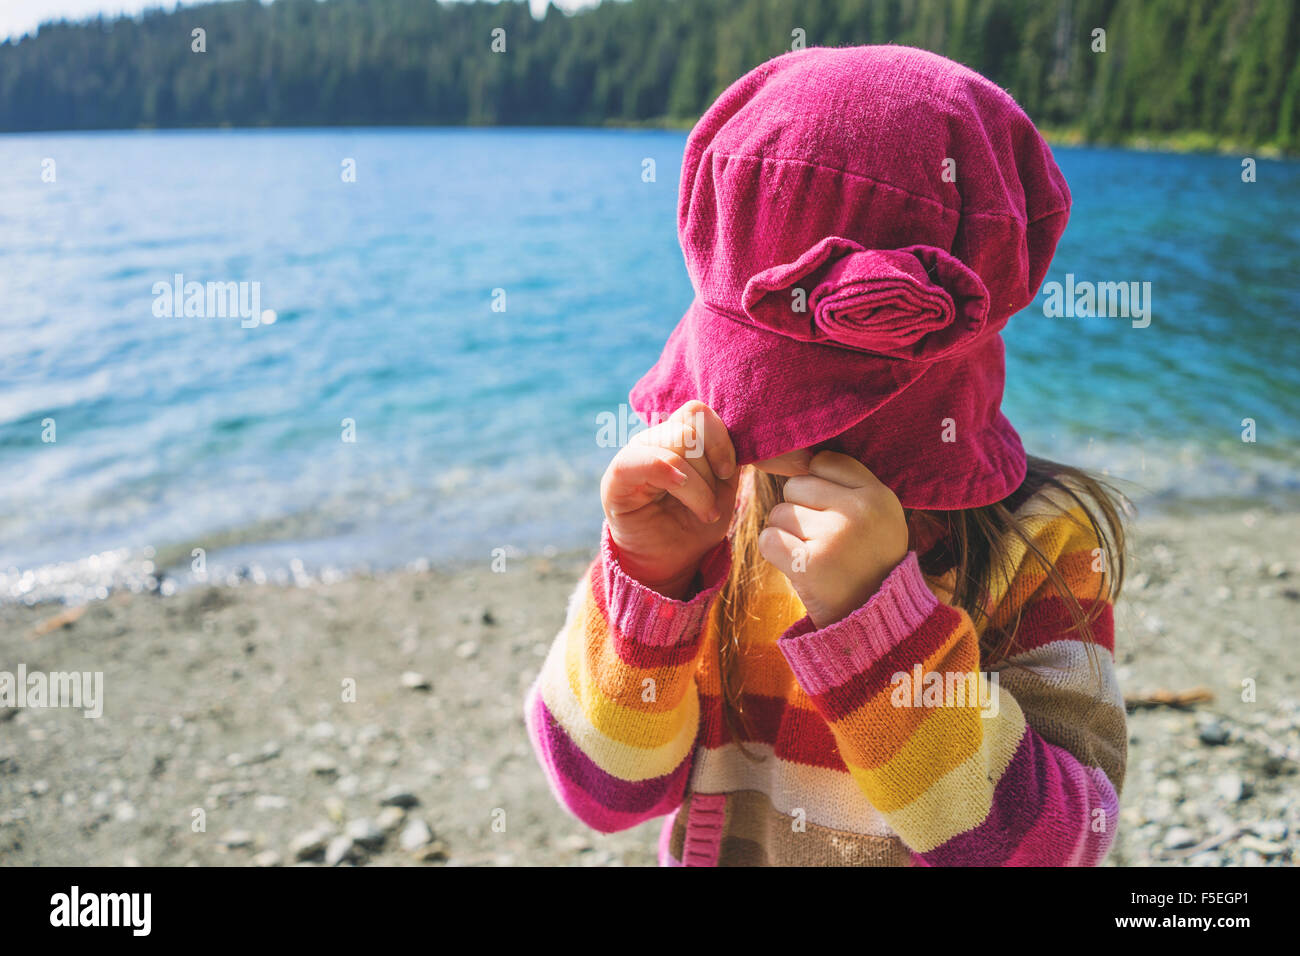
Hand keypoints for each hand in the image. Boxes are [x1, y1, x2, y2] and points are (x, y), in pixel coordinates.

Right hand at [601, 401, 738, 598]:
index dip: (720, 440)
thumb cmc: (694, 525)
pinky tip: (680, 492)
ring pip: (676, 444)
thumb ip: (727, 459)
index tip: (728, 473)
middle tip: (713, 503)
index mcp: (677, 437)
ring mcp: (634, 455)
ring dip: (699, 486)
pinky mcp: (617, 477)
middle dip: (710, 469)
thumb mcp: (722, 490)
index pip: (698, 413)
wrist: (669, 563)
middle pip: (690, 427)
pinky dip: (671, 474)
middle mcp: (653, 440)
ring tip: (704, 513)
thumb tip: (740, 434)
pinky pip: (646, 460)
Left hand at [756, 450, 908, 628]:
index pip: (824, 462)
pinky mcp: (808, 565)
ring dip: (786, 533)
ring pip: (779, 512)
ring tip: (813, 554)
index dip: (818, 486)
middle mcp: (859, 512)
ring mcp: (833, 537)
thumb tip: (794, 453)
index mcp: (879, 495)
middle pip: (796, 487)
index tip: (830, 512)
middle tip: (822, 540)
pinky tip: (797, 565)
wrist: (875, 620)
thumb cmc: (867, 560)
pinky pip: (768, 539)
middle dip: (799, 511)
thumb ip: (846, 483)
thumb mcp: (877, 515)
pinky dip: (775, 552)